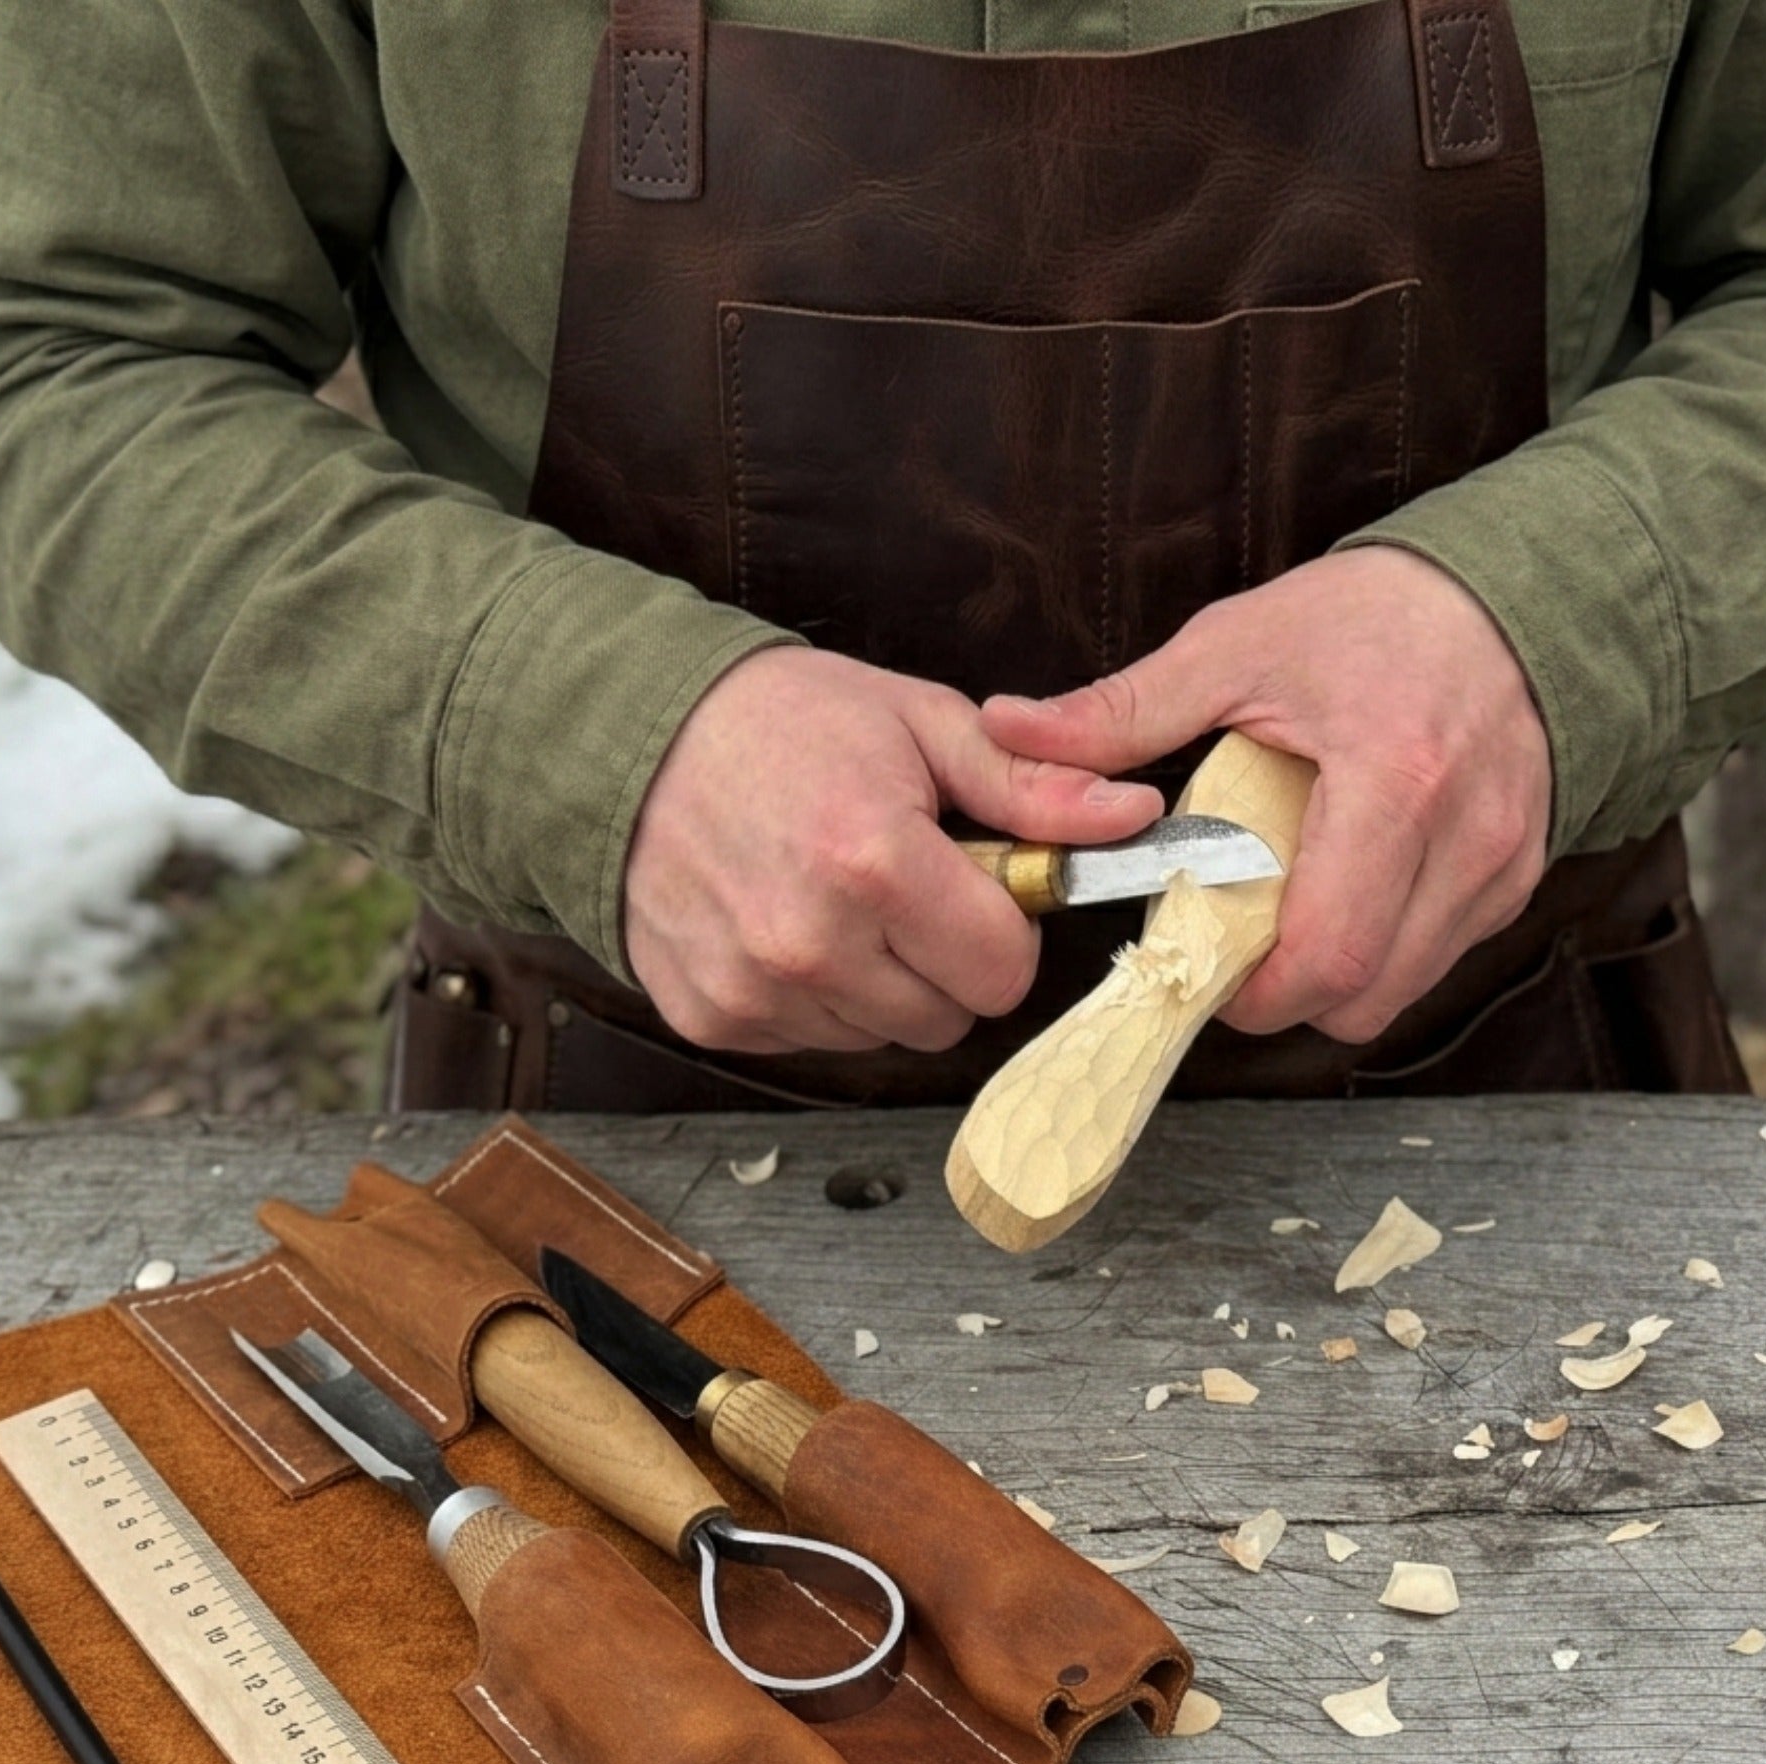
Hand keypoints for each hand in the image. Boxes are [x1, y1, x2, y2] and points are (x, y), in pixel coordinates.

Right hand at [625, 646, 1163, 1052]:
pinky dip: (813, 996)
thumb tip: (1134, 815)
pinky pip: (809, 1040)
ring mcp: (753, 989)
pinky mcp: (710, 1016)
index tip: (973, 886)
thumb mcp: (922, 724)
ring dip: (879, 983)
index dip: (1002, 929)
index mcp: (875, 863)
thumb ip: (1034, 786)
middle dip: (946, 961)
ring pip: (881, 1036)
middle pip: (948, 1018)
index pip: (1002, 972)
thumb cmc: (782, 722)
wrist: (631, 735)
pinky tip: (784, 922)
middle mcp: (809, 943)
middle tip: (900, 886)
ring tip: (835, 897)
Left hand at [980, 547, 1552, 1042]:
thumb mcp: (1237, 647)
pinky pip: (1434, 958)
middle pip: (1362, 997)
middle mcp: (1466, 838)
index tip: (1199, 964)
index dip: (1252, 991)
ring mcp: (1501, 866)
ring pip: (1399, 992)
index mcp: (1396, 782)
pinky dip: (1379, 948)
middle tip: (1232, 941)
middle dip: (1284, 994)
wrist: (1505, 592)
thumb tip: (1011, 731)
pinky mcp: (1515, 878)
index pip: (1326, 954)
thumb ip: (1123, 710)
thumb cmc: (1372, 616)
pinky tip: (1344, 886)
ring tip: (1287, 907)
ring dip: (1332, 976)